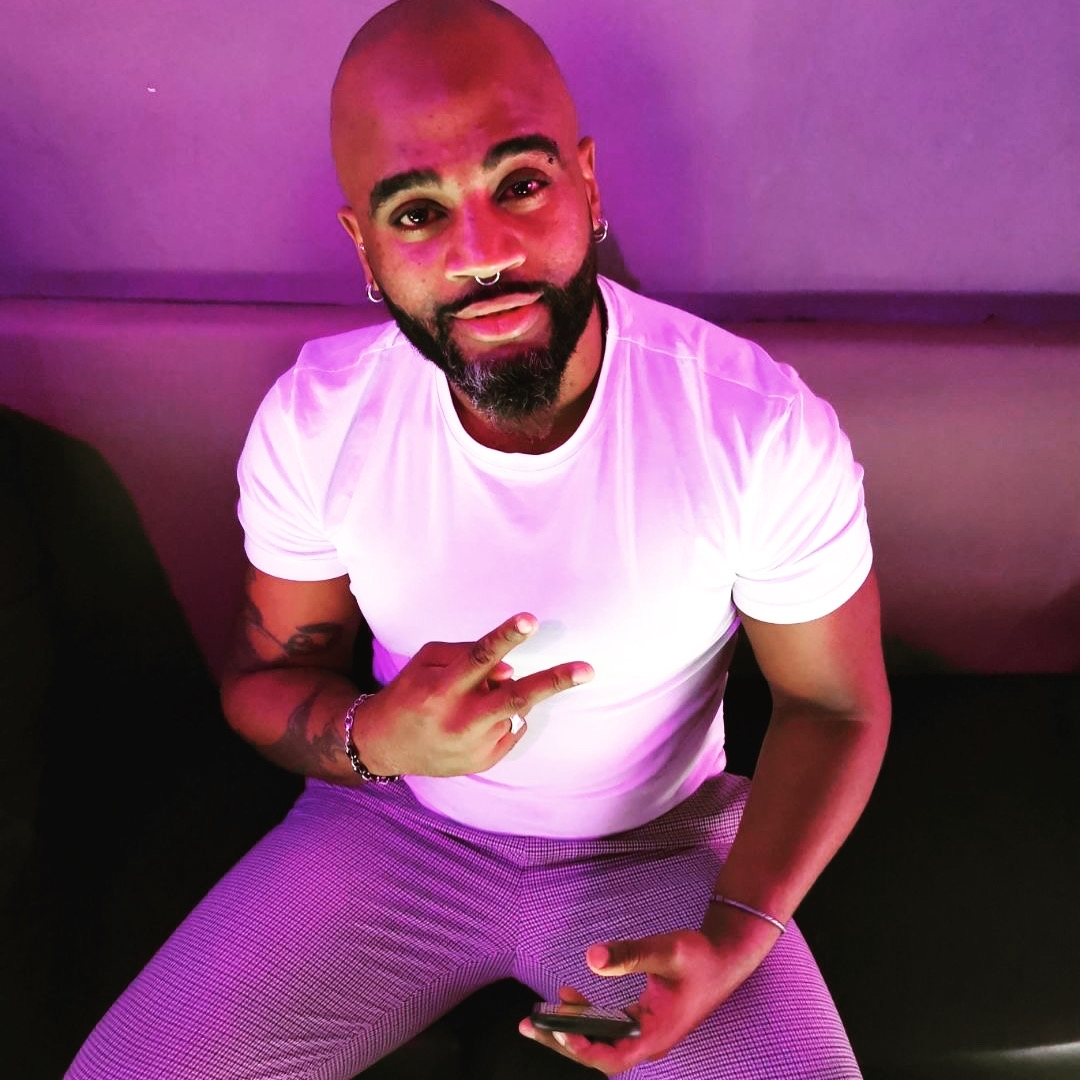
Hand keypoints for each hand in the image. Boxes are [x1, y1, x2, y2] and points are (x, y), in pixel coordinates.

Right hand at [357, 612, 592, 776]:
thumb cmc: (409, 692)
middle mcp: (460, 719)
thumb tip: (509, 668)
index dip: (506, 637)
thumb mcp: (426, 662)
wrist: (383, 746)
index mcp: (441, 689)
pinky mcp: (484, 762)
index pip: (479, 657)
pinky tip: (474, 720)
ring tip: (478, 699)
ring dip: (510, 695)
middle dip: (554, 681)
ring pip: (515, 709)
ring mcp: (475, 745)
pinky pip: (511, 728)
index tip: (530, 621)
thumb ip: (465, 656)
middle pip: (515, 696)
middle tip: (587, 670)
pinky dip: (502, 716)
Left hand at [519, 924, 775, 1073]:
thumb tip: (591, 957)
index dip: (583, 1047)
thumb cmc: (700, 955)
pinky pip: (607, 1028)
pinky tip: (569, 998)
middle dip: (562, 1041)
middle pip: (599, 1054)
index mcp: (656, 1036)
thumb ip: (630, 954)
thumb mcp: (667, 950)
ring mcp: (645, 1033)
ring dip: (569, 1030)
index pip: (612, 1058)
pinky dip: (585, 1017)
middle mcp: (648, 1041)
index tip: (558, 1028)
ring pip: (600, 1042)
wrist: (724, 956)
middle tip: (528, 1025)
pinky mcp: (641, 1022)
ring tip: (537, 1015)